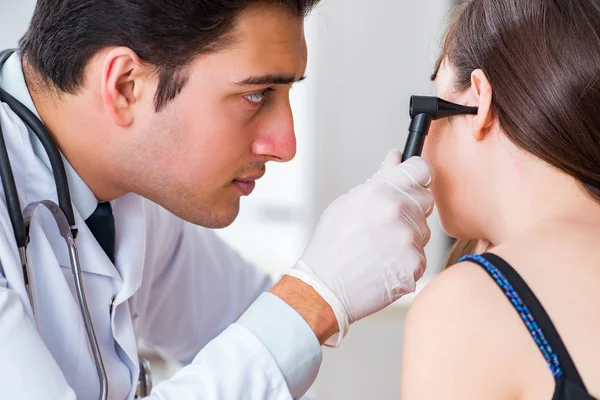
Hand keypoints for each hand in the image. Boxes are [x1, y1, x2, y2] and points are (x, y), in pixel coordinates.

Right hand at [283, 150, 433, 345]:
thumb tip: (395, 158)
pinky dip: (406, 262)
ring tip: (380, 248)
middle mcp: (398, 212)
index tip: (415, 180)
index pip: (421, 169)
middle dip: (411, 209)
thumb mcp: (348, 203)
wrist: (325, 287)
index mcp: (381, 192)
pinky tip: (384, 265)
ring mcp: (409, 240)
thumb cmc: (331, 246)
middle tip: (386, 225)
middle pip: (426, 200)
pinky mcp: (415, 265)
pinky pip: (420, 257)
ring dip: (408, 237)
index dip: (418, 174)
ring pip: (423, 231)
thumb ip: (379, 180)